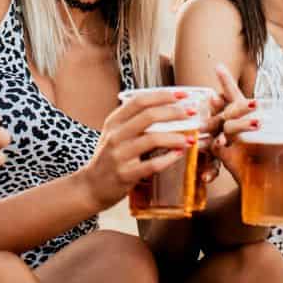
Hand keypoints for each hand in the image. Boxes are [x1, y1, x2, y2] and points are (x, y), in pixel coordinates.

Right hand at [80, 88, 198, 209]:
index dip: (163, 95)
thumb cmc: (108, 158)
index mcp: (114, 121)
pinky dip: (168, 159)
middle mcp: (115, 135)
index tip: (182, 95)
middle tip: (191, 114)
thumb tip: (164, 106)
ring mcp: (119, 155)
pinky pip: (151, 165)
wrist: (91, 187)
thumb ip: (133, 121)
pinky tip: (179, 155)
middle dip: (174, 112)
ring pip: (152, 139)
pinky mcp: (125, 174)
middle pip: (148, 116)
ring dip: (175, 137)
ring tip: (190, 138)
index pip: (140, 101)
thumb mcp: (114, 134)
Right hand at [209, 63, 282, 181]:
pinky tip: (222, 146)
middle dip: (241, 105)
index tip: (218, 66)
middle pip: (232, 109)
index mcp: (247, 116)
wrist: (268, 182)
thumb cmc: (275, 153)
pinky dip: (218, 148)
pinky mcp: (228, 159)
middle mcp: (236, 126)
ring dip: (239, 124)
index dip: (226, 81)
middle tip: (256, 104)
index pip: (234, 95)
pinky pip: (217, 151)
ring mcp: (231, 142)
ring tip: (258, 123)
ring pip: (227, 127)